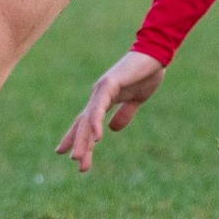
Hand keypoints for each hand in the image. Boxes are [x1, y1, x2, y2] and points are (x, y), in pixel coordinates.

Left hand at [56, 51, 165, 172]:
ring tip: (78, 157)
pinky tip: (97, 137)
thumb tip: (113, 128)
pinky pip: (100, 106)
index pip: (84, 122)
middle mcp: (98, 95)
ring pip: (88, 118)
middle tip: (77, 164)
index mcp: (103, 100)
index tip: (62, 152)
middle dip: (80, 144)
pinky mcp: (110, 83)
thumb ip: (124, 113)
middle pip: (83, 124)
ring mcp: (102, 89)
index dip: (74, 137)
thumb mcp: (136, 100)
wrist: (155, 55)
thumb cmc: (145, 75)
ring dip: (83, 139)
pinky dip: (96, 122)